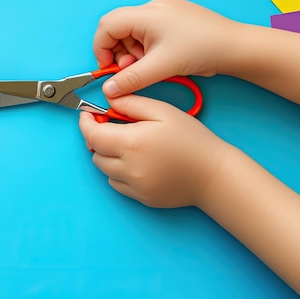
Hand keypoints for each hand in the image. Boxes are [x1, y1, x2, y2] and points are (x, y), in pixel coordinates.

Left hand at [78, 95, 230, 207]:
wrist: (214, 174)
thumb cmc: (192, 139)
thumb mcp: (163, 111)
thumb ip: (132, 103)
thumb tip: (109, 100)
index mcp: (132, 143)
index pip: (92, 135)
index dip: (86, 123)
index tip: (88, 114)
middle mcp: (129, 168)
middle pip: (95, 154)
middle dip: (98, 138)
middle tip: (111, 127)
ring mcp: (134, 186)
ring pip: (104, 170)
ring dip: (107, 156)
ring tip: (127, 145)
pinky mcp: (142, 198)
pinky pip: (117, 184)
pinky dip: (118, 172)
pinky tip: (136, 162)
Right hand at [95, 0, 241, 97]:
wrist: (234, 47)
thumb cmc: (202, 50)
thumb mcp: (160, 68)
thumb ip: (130, 79)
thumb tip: (109, 89)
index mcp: (146, 14)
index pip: (107, 25)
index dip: (101, 48)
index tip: (108, 68)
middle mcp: (153, 7)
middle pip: (118, 28)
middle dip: (119, 51)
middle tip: (130, 69)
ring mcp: (164, 10)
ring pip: (133, 31)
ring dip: (133, 51)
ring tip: (149, 67)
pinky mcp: (173, 18)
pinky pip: (148, 31)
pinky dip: (146, 47)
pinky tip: (160, 59)